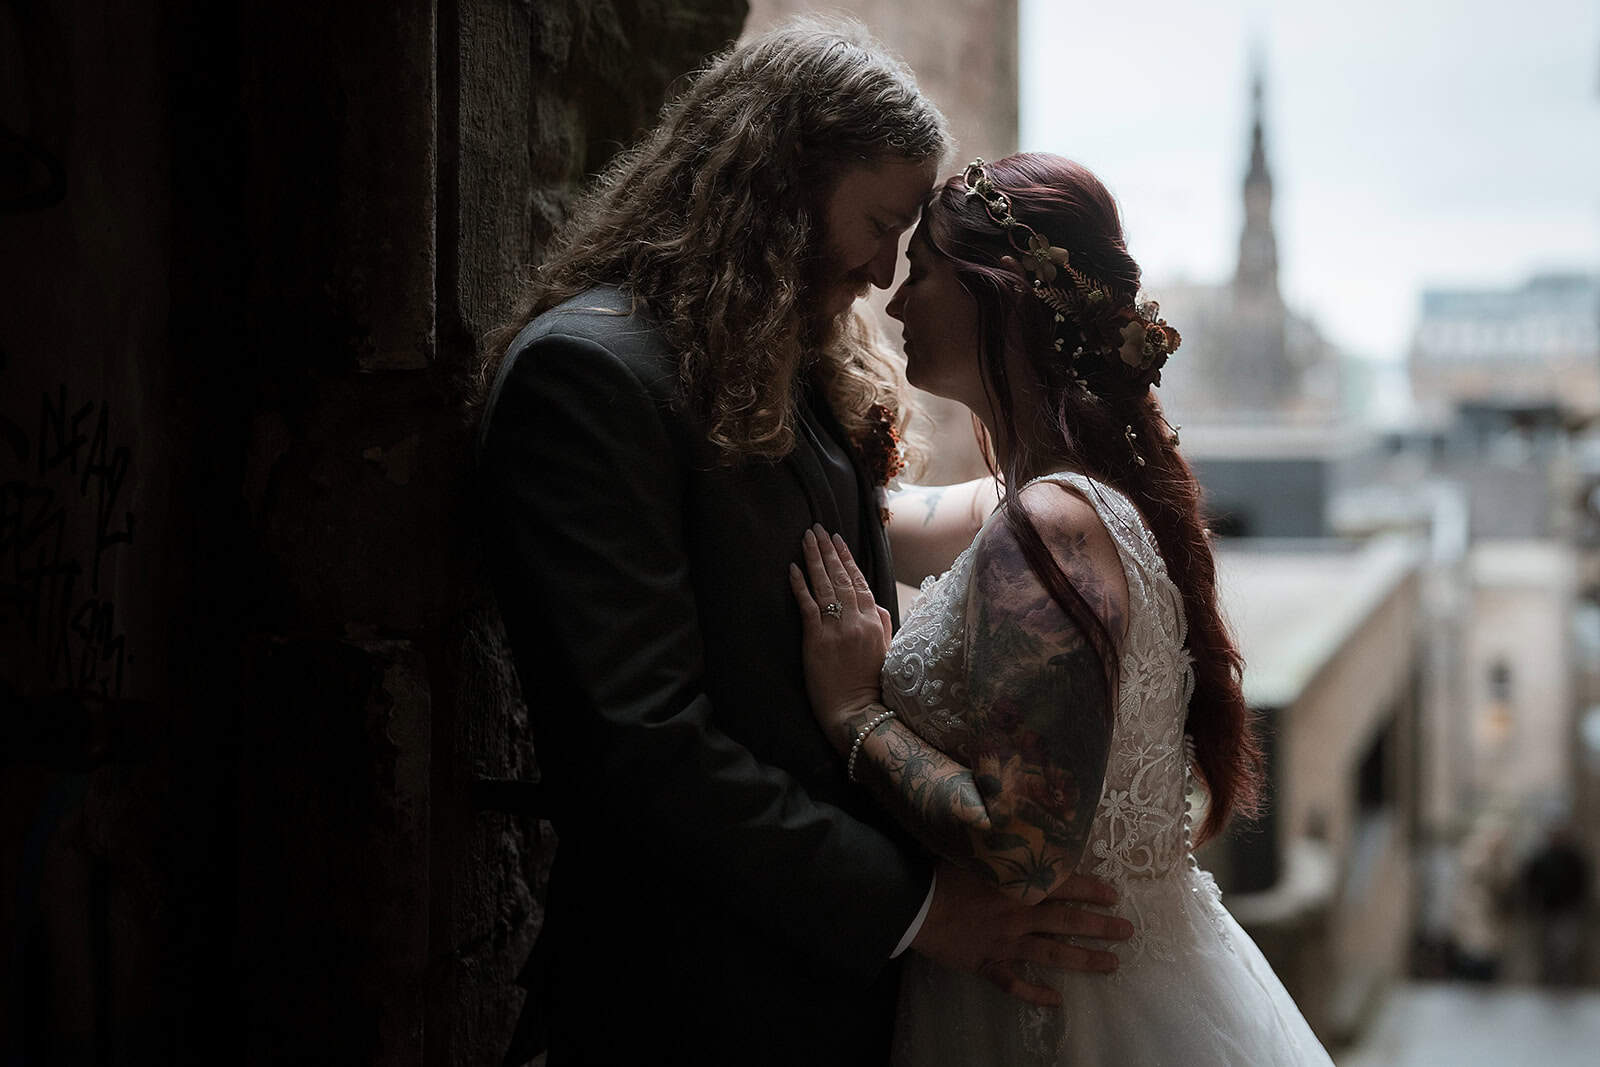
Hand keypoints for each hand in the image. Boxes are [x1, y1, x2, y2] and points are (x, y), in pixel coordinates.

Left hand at [788, 525, 893, 743]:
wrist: (859, 712)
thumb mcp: (887, 650)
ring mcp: (837, 628)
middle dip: (828, 551)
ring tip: (806, 538)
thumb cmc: (872, 685)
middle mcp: (857, 619)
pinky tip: (792, 568)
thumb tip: (875, 606)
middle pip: (841, 577)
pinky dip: (800, 585)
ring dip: (814, 559)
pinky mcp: (817, 639)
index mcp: (874, 620)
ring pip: (825, 585)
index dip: (847, 559)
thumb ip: (882, 624)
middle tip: (817, 529)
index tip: (837, 540)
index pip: (860, 581)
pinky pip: (807, 605)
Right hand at [910, 864, 1131, 1006]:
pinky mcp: (987, 964)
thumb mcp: (973, 850)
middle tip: (1126, 932)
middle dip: (1100, 927)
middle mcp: (1018, 916)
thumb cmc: (940, 872)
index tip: (1114, 894)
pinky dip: (1035, 993)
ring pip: (1052, 954)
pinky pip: (1014, 983)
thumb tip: (1016, 816)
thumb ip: (1001, 842)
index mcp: (1016, 886)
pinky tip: (1056, 1001)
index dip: (1091, 890)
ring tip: (1111, 965)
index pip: (1064, 886)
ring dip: (1083, 960)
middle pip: (1068, 922)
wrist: (913, 906)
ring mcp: (1005, 944)